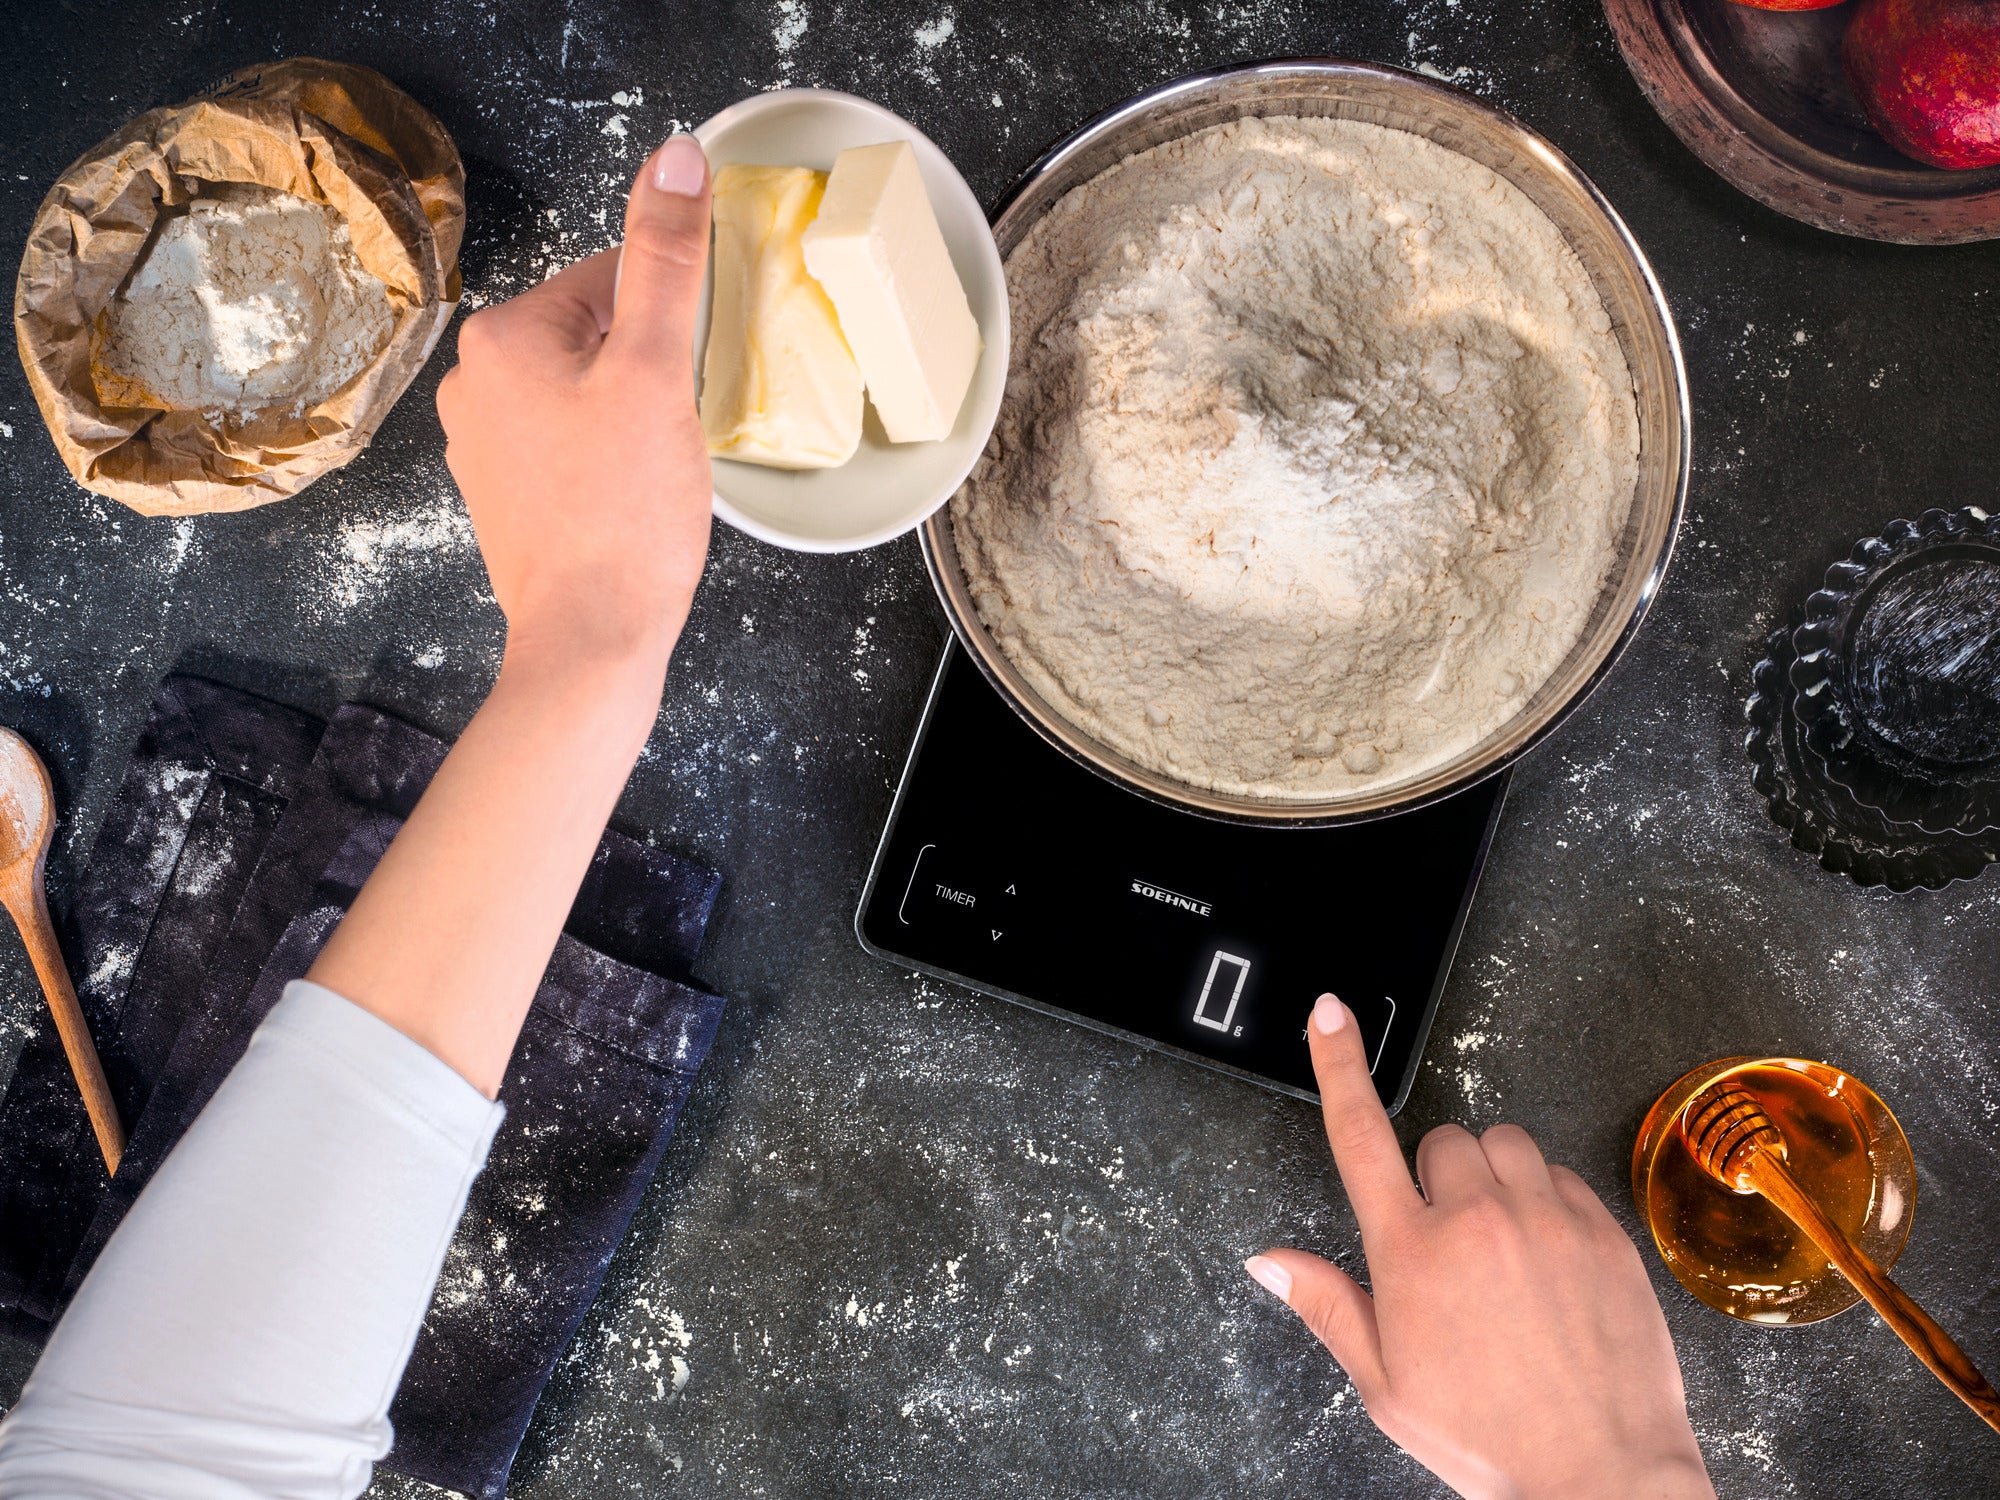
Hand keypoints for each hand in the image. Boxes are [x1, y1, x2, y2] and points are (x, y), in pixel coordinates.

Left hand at [437, 133, 713, 677]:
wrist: (590, 638)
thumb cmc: (624, 515)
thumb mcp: (658, 371)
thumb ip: (667, 259)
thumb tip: (676, 155)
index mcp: (502, 336)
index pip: (610, 280)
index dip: (666, 328)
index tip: (680, 385)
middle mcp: (474, 381)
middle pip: (596, 335)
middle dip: (646, 373)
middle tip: (668, 436)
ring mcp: (482, 443)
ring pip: (585, 392)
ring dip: (630, 417)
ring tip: (649, 473)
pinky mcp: (503, 494)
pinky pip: (569, 445)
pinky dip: (606, 461)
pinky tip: (626, 501)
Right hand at [1246, 996, 1713, 1499]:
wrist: (1601, 1473)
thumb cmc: (1491, 1438)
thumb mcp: (1386, 1384)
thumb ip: (1327, 1305)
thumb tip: (1269, 1262)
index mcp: (1411, 1253)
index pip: (1360, 1134)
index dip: (1337, 1065)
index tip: (1329, 1014)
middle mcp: (1476, 1220)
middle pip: (1441, 1140)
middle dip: (1436, 1178)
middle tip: (1449, 1245)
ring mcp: (1545, 1217)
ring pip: (1504, 1144)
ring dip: (1493, 1178)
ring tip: (1500, 1246)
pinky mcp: (1601, 1228)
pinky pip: (1561, 1174)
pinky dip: (1547, 1201)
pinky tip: (1545, 1259)